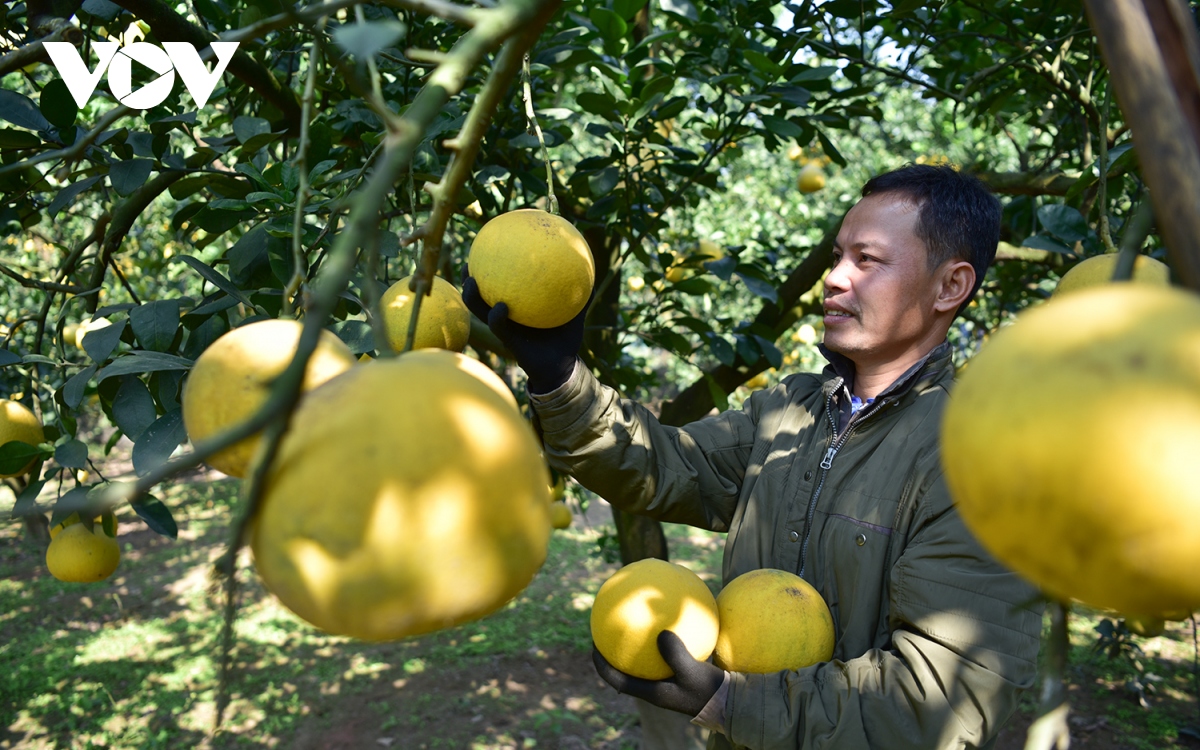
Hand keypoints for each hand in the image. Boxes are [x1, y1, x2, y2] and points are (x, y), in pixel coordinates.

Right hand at [461, 270, 585, 393]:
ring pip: (481, 311)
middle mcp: (507, 317)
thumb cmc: (565, 338)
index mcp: (517, 308)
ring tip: (470, 281)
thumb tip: (592, 267)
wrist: (562, 367)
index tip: (484, 251)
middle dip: (469, 280)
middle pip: (481, 296)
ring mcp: (505, 330)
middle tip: (467, 263)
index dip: (488, 270)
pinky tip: (501, 307)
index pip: (498, 286)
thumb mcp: (574, 313)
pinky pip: (498, 328)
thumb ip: (580, 293)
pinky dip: (496, 318)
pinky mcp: (508, 342)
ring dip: (471, 298)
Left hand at [591, 630, 725, 717]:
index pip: (616, 680)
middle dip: (614, 651)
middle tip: (606, 629)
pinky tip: (666, 622)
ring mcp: (666, 682)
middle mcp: (655, 687)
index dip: (601, 664)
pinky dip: (660, 641)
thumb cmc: (709, 690)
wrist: (730, 701)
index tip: (593, 644)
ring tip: (632, 622)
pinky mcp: (679, 674)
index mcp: (651, 692)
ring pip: (643, 662)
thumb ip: (676, 655)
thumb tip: (661, 634)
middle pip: (625, 669)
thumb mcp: (693, 673)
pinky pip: (663, 655)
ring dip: (635, 646)